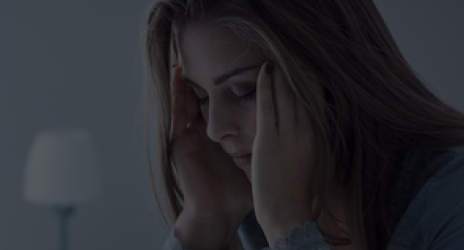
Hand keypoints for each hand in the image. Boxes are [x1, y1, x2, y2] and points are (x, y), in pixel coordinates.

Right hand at [168, 65, 252, 248]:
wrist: (221, 211)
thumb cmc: (238, 190)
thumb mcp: (253, 158)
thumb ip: (264, 144)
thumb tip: (289, 132)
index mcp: (218, 136)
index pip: (219, 104)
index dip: (222, 85)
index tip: (230, 64)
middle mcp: (202, 134)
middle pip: (201, 100)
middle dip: (201, 79)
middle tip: (202, 52)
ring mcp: (189, 139)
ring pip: (185, 104)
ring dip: (183, 83)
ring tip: (182, 61)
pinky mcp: (180, 145)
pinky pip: (176, 115)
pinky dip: (175, 96)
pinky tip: (176, 79)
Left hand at [250, 62, 316, 243]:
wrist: (290, 218)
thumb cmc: (299, 200)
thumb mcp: (313, 170)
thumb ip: (310, 153)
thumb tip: (310, 147)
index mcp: (318, 139)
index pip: (315, 101)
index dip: (309, 82)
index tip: (304, 69)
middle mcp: (307, 132)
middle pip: (302, 92)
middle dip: (295, 72)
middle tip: (288, 54)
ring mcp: (288, 134)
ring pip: (286, 94)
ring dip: (280, 72)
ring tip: (275, 56)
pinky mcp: (269, 140)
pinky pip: (267, 104)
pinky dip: (265, 85)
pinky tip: (263, 69)